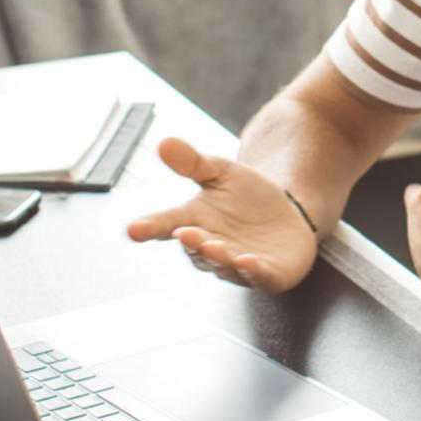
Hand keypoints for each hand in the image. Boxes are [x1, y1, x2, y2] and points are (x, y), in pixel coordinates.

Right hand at [124, 137, 318, 294]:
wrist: (287, 214)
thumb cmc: (247, 196)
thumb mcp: (221, 172)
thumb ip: (193, 162)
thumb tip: (164, 143)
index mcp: (194, 221)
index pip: (165, 225)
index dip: (149, 227)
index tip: (132, 229)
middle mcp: (210, 247)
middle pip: (195, 248)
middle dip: (191, 242)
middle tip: (184, 233)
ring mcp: (237, 264)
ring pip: (223, 265)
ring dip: (218, 257)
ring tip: (214, 246)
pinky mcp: (267, 275)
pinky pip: (258, 277)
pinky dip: (252, 272)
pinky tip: (248, 262)